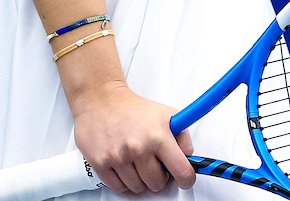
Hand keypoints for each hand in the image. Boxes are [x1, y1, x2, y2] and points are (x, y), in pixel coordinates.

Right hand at [71, 80, 195, 193]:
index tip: (186, 180)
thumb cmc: (135, 109)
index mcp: (158, 136)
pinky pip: (119, 188)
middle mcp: (138, 148)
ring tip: (139, 163)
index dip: (186, 179)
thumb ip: (183, 136)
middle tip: (156, 165)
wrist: (104, 101)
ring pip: (138, 188)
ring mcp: (118, 157)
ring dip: (141, 180)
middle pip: (157, 183)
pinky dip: (125, 183)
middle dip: (160, 177)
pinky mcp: (101, 163)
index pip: (180, 169)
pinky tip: (127, 168)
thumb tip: (188, 157)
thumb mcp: (167, 115)